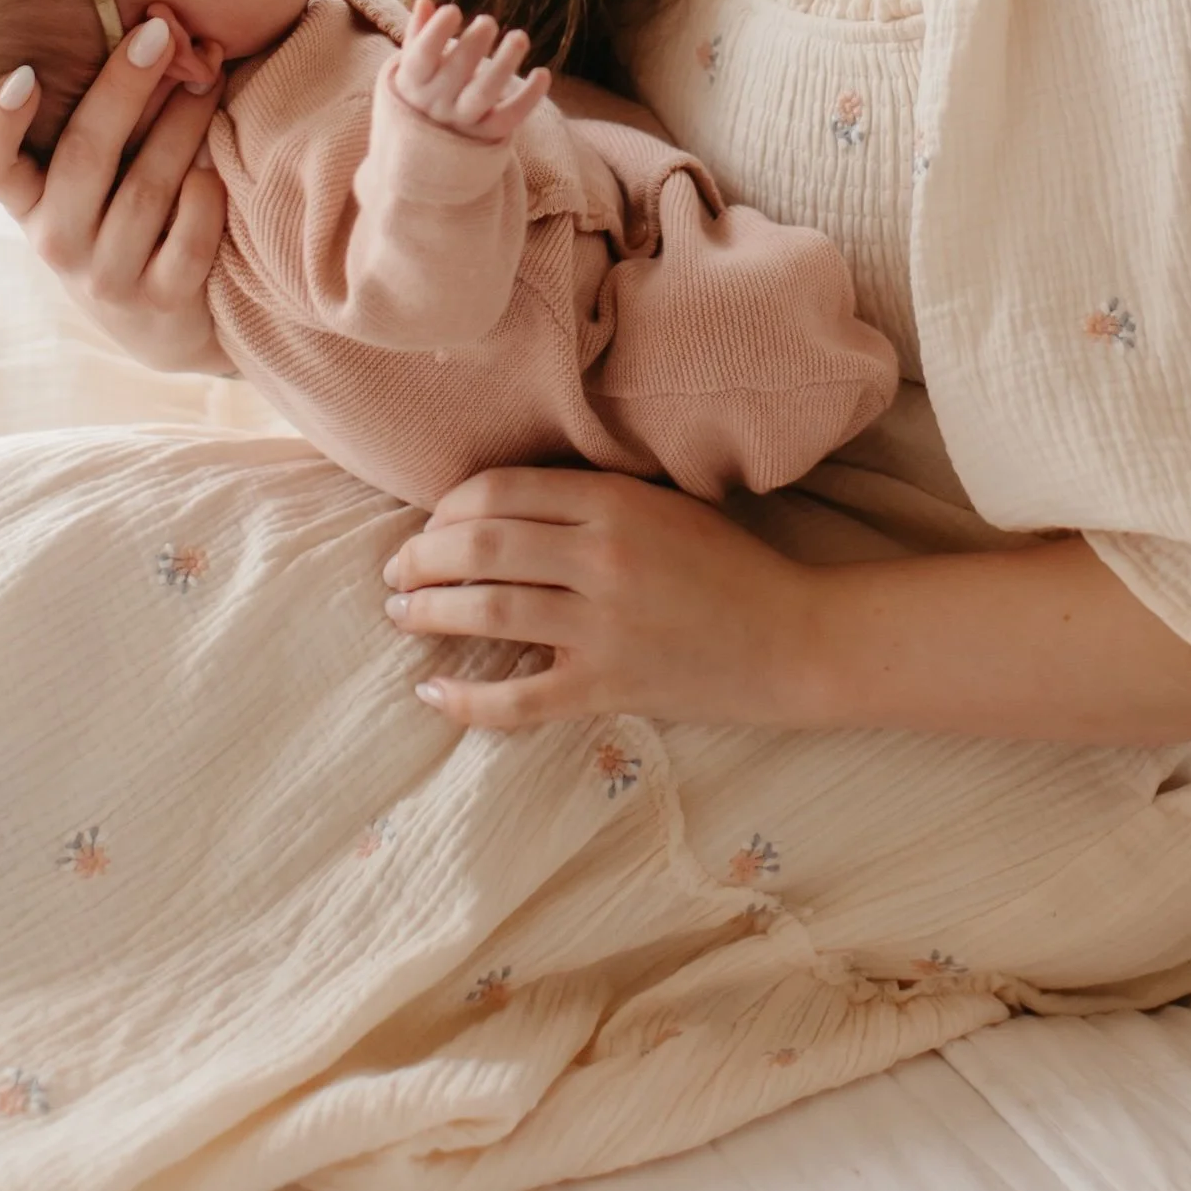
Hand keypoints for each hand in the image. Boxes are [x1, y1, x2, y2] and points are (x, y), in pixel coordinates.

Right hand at [0, 17, 227, 369]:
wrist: (164, 321)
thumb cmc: (127, 214)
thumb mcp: (100, 172)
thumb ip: (112, 113)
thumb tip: (163, 23)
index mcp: (28, 200)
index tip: (25, 73)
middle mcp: (55, 241)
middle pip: (82, 157)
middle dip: (124, 88)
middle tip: (160, 32)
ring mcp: (106, 277)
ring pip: (145, 190)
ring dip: (183, 126)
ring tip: (209, 79)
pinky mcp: (159, 302)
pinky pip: (187, 238)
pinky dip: (206, 195)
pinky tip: (218, 164)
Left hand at [381, 467, 817, 729]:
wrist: (794, 639)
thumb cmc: (730, 566)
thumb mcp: (663, 505)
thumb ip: (590, 499)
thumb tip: (498, 507)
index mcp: (615, 501)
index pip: (499, 491)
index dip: (447, 507)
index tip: (429, 524)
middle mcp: (602, 558)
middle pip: (480, 547)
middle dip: (422, 558)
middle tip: (397, 570)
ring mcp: (603, 627)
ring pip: (487, 613)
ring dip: (429, 612)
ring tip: (401, 614)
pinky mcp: (608, 687)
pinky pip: (518, 698)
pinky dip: (466, 699)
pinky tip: (432, 692)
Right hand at [392, 0, 550, 145]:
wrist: (426, 147)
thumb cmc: (424, 88)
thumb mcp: (413, 63)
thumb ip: (419, 32)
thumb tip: (424, 0)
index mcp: (413, 81)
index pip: (420, 57)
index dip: (435, 34)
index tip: (452, 10)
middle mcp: (436, 103)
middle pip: (455, 74)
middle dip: (473, 45)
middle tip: (489, 21)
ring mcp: (462, 120)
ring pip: (483, 95)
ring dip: (502, 66)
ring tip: (520, 36)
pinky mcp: (488, 133)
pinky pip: (509, 117)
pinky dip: (528, 97)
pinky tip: (542, 72)